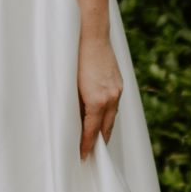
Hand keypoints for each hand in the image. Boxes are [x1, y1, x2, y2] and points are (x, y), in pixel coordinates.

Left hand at [77, 29, 121, 160]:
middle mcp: (110, 98)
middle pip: (106, 129)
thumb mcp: (70, 85)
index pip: (91, 131)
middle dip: (98, 143)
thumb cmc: (75, 58)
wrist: (92, 35)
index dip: (87, 145)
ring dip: (105, 130)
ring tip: (97, 141)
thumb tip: (75, 121)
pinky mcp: (119, 84)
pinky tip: (103, 119)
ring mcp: (117, 91)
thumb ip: (75, 105)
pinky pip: (115, 106)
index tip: (83, 156)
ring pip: (112, 118)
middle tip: (91, 155)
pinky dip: (108, 116)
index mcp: (96, 101)